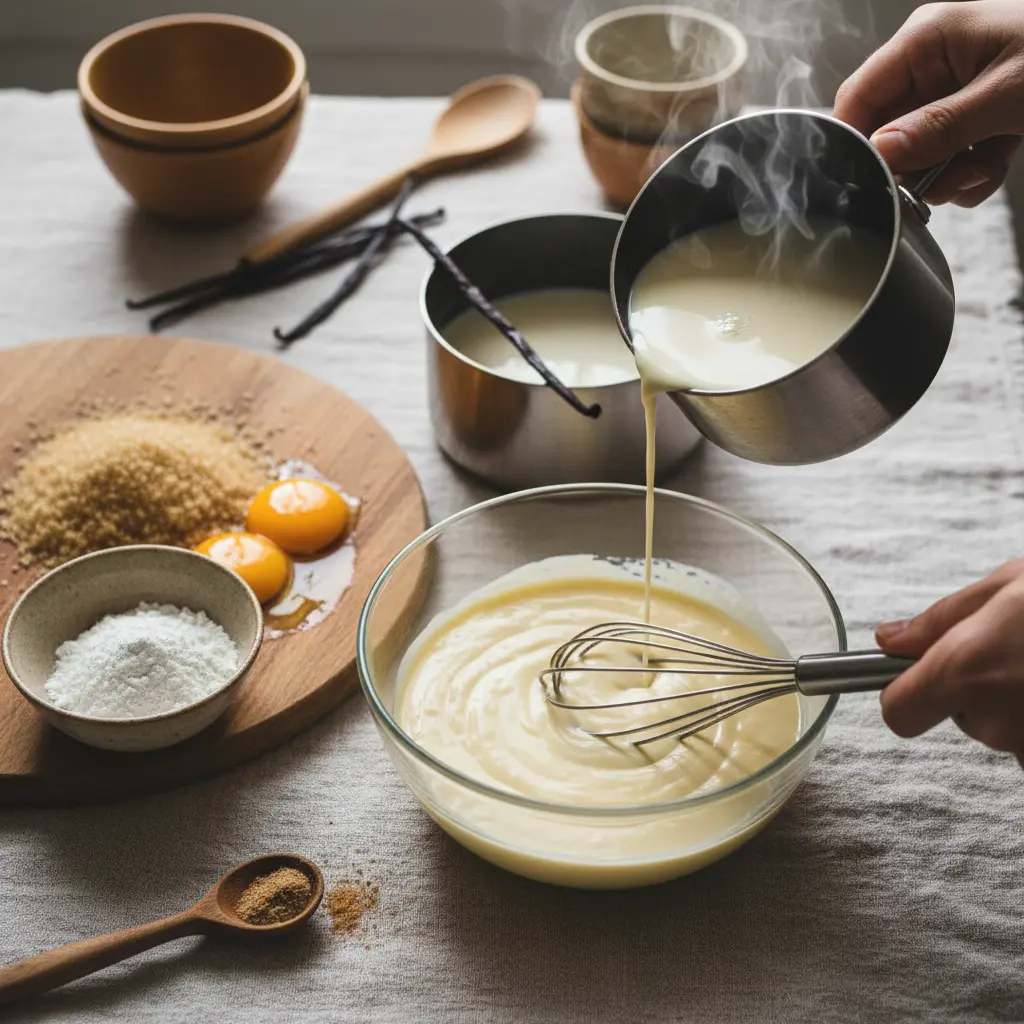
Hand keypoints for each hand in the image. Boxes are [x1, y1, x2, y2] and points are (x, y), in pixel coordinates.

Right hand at [834, 0, 1023, 206]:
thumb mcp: (1006, 96)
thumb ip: (937, 128)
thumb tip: (880, 154)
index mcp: (928, 39)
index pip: (858, 98)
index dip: (857, 143)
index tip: (872, 181)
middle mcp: (934, 63)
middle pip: (887, 132)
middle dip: (915, 166)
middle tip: (941, 182)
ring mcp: (956, 89)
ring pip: (919, 152)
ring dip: (948, 174)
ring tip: (985, 166)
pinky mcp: (977, 114)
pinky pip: (950, 156)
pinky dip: (971, 173)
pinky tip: (996, 164)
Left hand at [876, 559, 1023, 760]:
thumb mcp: (1013, 584)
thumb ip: (943, 618)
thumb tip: (888, 639)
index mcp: (968, 672)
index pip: (898, 712)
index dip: (904, 693)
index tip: (923, 673)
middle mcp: (996, 721)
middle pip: (960, 714)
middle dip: (980, 685)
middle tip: (1016, 648)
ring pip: (1002, 726)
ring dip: (1015, 700)